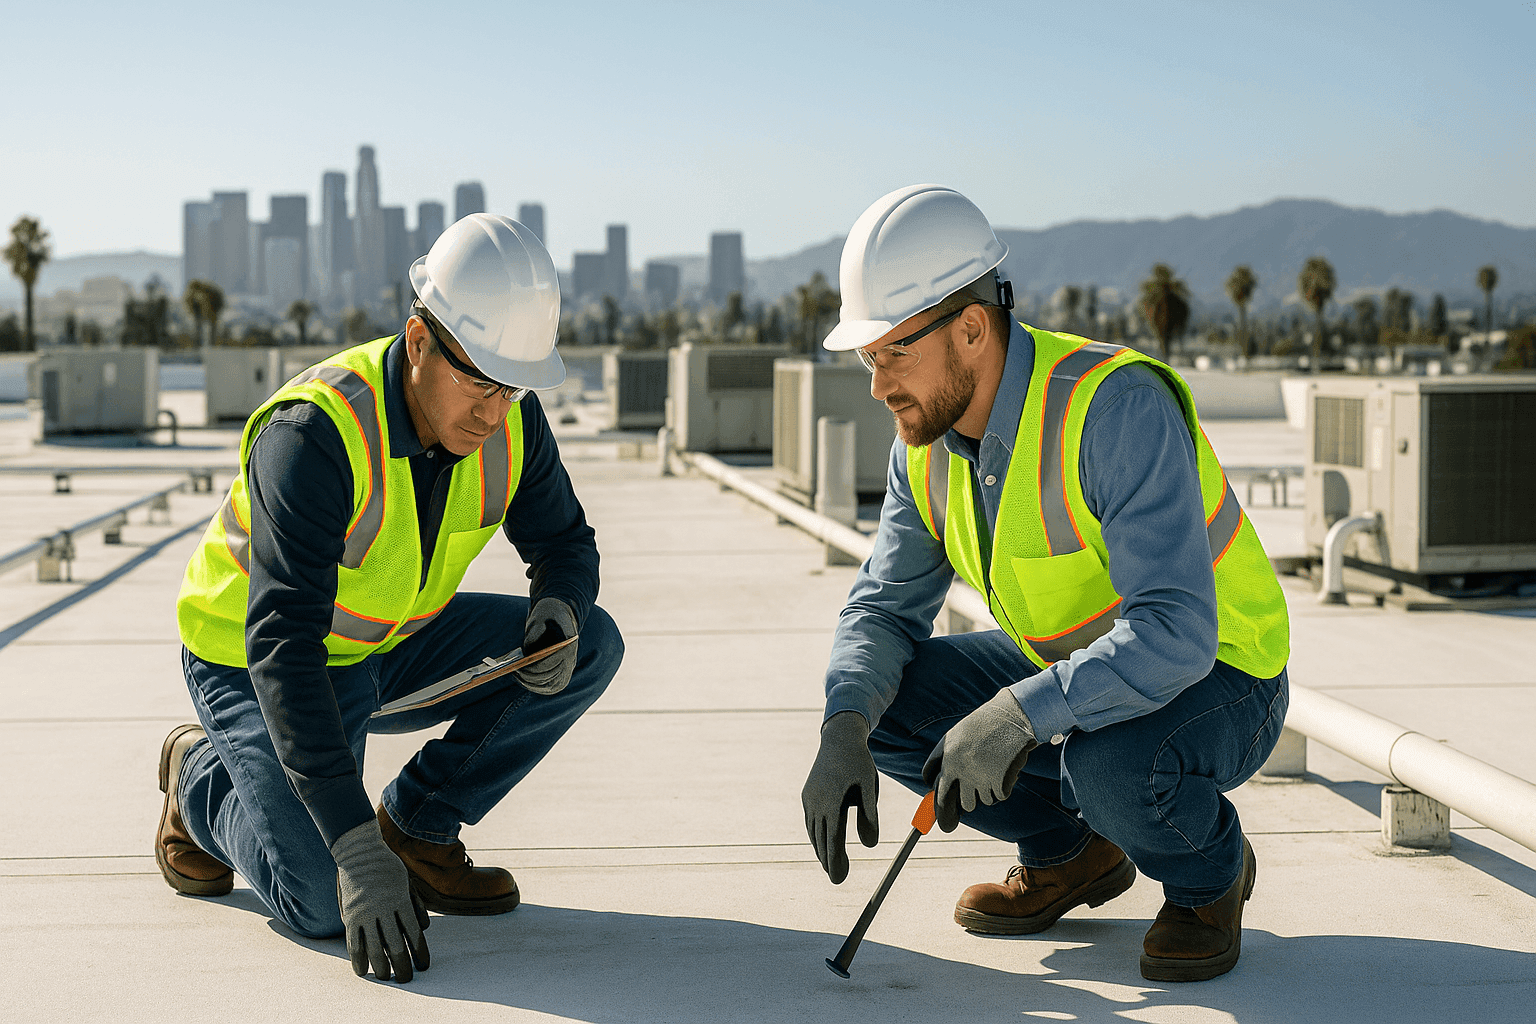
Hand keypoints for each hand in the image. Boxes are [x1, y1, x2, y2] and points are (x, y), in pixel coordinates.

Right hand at [332, 819, 429, 981]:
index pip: (414, 934)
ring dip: (381, 967)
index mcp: (401, 901)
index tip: (424, 966)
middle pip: (396, 946)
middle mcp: (384, 909)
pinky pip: (354, 942)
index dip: (420, 953)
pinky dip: (358, 959)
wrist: (359, 852)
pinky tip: (362, 970)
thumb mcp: (407, 882)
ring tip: (386, 977)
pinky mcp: (350, 915)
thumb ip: (416, 905)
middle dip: (403, 966)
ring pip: (374, 948)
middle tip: (406, 978)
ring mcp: (365, 913)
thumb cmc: (387, 867)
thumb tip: (424, 928)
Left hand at [518, 598, 577, 694]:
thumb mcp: (541, 618)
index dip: (534, 668)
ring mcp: (567, 670)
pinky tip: (523, 681)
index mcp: (568, 646)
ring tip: (517, 676)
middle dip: (530, 676)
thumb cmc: (548, 616)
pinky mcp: (561, 676)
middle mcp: (570, 661)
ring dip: (531, 684)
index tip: (519, 667)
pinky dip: (535, 686)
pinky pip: (549, 687)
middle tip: (514, 671)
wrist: (559, 616)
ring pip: (549, 686)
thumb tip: (527, 652)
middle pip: (549, 676)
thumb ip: (535, 634)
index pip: (551, 664)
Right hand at [801, 711, 878, 883]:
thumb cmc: (859, 763)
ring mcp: (809, 798)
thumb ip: (869, 816)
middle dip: (828, 861)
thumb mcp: (869, 787)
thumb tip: (870, 846)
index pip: (832, 838)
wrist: (839, 738)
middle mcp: (816, 802)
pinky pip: (811, 821)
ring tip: (830, 865)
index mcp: (832, 801)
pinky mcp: (807, 795)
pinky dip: (816, 835)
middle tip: (837, 880)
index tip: (838, 879)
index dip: (835, 861)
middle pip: (821, 839)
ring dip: (821, 849)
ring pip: (813, 831)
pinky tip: (823, 842)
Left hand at [921, 688, 1037, 832]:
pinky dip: (1004, 788)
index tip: (948, 810)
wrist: (1011, 716)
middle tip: (977, 791)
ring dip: (989, 791)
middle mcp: (962, 771)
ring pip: (984, 800)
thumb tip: (932, 782)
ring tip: (994, 772)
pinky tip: (1006, 772)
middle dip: (970, 800)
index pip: (940, 792)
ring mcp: (981, 777)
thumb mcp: (955, 735)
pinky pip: (1000, 796)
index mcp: (948, 759)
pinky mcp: (1000, 781)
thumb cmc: (982, 724)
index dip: (943, 804)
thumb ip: (942, 758)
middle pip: (965, 804)